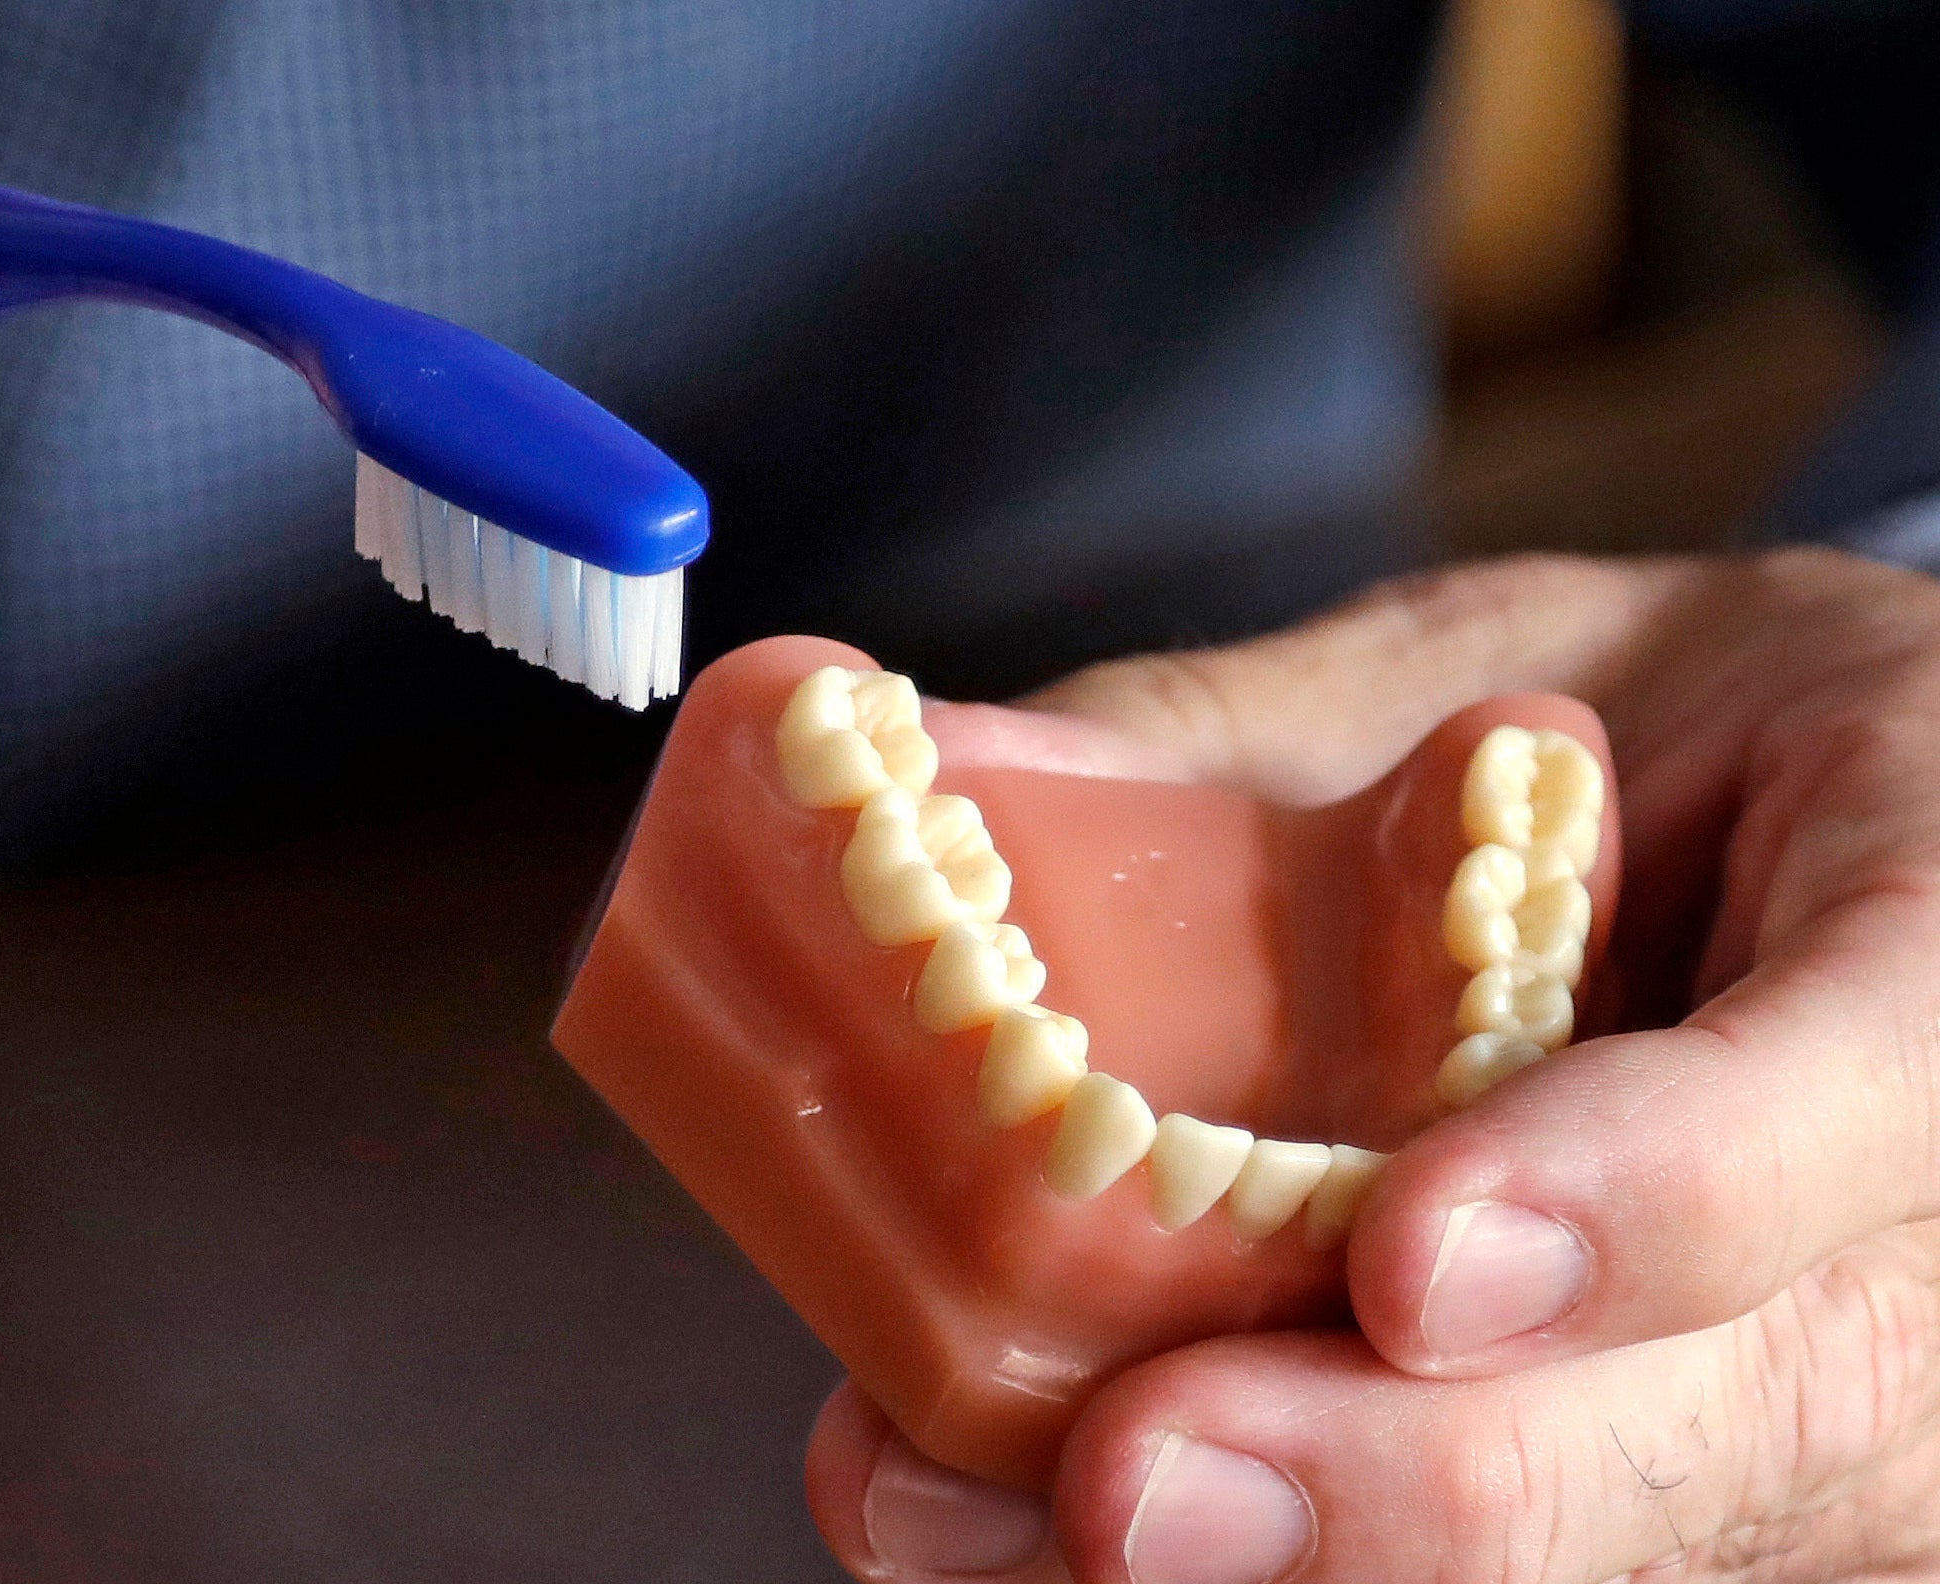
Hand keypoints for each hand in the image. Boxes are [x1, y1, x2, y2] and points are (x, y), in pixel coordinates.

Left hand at [805, 550, 1939, 1581]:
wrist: (1854, 854)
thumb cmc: (1678, 731)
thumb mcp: (1504, 659)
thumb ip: (1250, 742)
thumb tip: (912, 782)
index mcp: (1935, 947)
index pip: (1872, 1087)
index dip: (1653, 1198)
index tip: (1407, 1260)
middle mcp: (1929, 1244)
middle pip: (1738, 1423)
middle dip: (1414, 1490)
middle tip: (1129, 1491)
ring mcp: (1852, 1408)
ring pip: (1625, 1545)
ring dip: (1306, 1566)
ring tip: (977, 1525)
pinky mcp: (1722, 1486)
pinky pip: (1544, 1562)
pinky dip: (1296, 1570)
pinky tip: (1037, 1543)